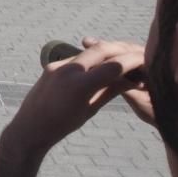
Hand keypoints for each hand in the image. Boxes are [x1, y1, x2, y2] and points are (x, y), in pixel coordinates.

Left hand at [6, 37, 146, 154]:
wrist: (30, 127)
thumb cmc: (62, 125)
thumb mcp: (91, 109)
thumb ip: (111, 90)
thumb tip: (134, 80)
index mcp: (80, 85)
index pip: (114, 65)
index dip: (133, 62)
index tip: (147, 62)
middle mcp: (68, 70)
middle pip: (103, 50)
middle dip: (123, 50)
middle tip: (139, 55)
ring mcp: (58, 65)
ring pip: (90, 52)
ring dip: (109, 53)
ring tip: (124, 60)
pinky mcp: (52, 65)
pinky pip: (78, 58)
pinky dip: (94, 59)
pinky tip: (104, 65)